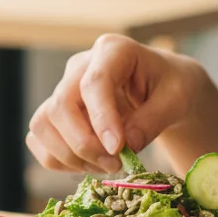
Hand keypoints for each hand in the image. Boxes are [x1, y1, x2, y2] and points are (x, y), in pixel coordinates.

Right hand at [26, 34, 204, 173]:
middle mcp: (80, 66)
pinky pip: (39, 139)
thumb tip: (126, 145)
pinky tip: (89, 164)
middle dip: (85, 144)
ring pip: (43, 124)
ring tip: (105, 166)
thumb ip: (153, 120)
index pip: (95, 82)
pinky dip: (59, 160)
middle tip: (116, 164)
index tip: (117, 149)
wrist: (163, 89)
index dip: (101, 118)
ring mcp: (64, 88)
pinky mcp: (55, 112)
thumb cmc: (172, 87)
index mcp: (113, 50)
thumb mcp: (177, 99)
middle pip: (61, 105)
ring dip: (70, 155)